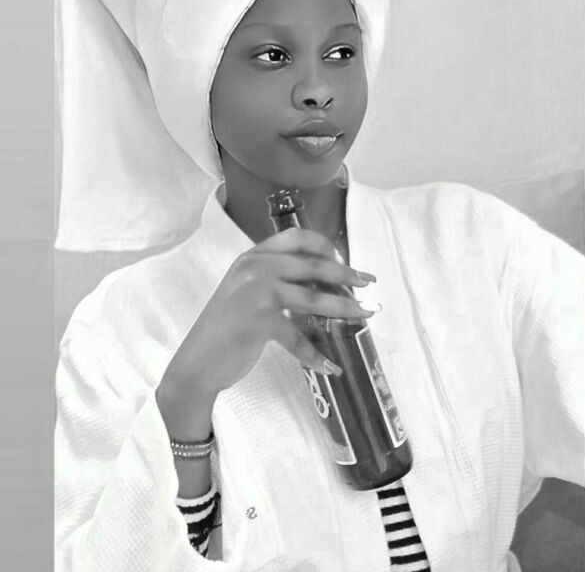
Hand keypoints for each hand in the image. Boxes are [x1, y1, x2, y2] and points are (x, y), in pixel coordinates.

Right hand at [156, 228, 375, 438]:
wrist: (196, 362)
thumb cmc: (226, 328)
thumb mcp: (247, 291)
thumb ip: (277, 279)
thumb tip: (325, 283)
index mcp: (253, 256)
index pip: (297, 237)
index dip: (326, 247)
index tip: (344, 261)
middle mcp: (255, 268)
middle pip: (313, 266)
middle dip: (347, 275)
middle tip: (369, 284)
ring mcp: (257, 293)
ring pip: (314, 299)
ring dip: (345, 308)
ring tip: (365, 314)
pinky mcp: (259, 322)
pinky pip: (299, 338)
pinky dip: (316, 355)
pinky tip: (331, 367)